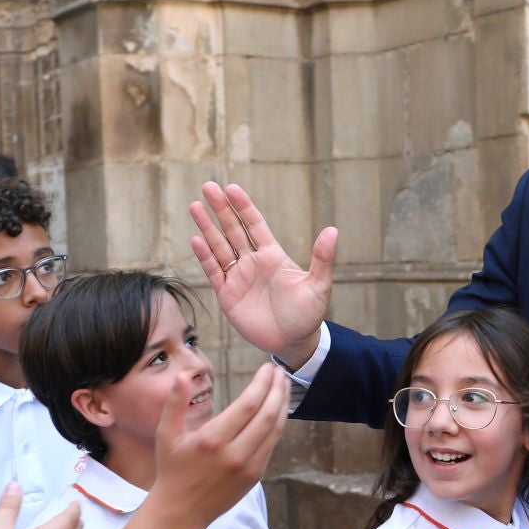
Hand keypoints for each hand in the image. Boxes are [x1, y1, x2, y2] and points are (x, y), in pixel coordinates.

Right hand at [146, 364, 290, 528]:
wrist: (181, 511)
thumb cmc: (172, 469)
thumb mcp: (166, 435)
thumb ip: (175, 403)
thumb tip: (183, 375)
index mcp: (212, 440)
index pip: (247, 405)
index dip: (261, 383)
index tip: (267, 368)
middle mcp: (234, 454)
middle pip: (267, 415)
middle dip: (277, 389)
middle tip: (281, 371)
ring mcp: (248, 467)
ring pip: (274, 430)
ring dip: (283, 405)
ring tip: (284, 385)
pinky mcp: (255, 476)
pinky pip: (271, 445)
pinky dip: (278, 424)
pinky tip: (278, 410)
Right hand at [189, 182, 337, 369]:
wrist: (293, 342)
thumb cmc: (308, 314)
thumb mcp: (318, 285)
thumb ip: (322, 258)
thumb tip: (333, 230)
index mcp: (272, 255)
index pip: (254, 225)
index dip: (243, 207)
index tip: (232, 188)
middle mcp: (253, 262)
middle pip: (233, 230)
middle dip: (220, 209)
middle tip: (208, 186)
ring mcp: (238, 277)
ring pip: (219, 247)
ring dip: (207, 228)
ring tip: (195, 206)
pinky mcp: (228, 296)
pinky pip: (214, 272)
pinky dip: (205, 257)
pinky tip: (196, 240)